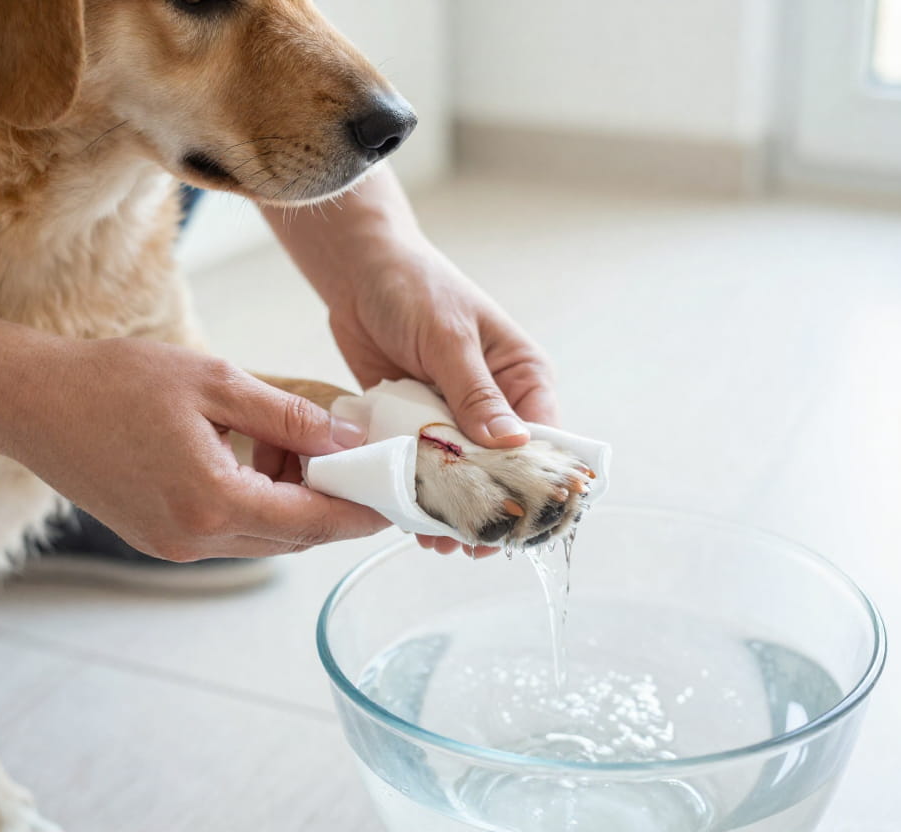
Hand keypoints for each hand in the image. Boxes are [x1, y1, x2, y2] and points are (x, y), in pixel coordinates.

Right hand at [0, 338, 388, 560]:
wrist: (30, 401)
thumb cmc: (116, 381)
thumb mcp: (216, 383)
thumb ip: (288, 416)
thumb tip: (345, 441)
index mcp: (214, 501)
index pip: (312, 522)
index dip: (358, 512)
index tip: (392, 499)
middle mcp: (195, 539)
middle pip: (292, 538)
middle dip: (331, 508)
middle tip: (357, 467)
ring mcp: (172, 546)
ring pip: (261, 538)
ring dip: (292, 506)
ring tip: (301, 451)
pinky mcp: (156, 540)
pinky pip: (228, 533)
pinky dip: (256, 506)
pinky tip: (256, 461)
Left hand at [262, 167, 558, 556]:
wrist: (357, 272)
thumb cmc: (415, 288)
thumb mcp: (450, 339)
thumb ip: (475, 394)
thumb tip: (511, 445)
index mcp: (522, 377)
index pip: (543, 441)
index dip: (533, 485)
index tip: (516, 523)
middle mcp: (494, 402)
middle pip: (502, 469)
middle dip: (488, 506)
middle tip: (470, 544)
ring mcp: (453, 416)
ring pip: (460, 474)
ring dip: (450, 507)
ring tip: (435, 540)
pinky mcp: (415, 423)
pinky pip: (422, 466)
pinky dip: (417, 490)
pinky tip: (408, 517)